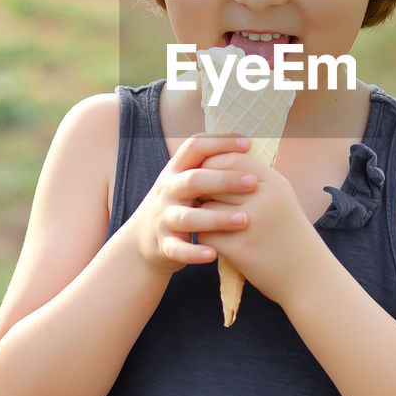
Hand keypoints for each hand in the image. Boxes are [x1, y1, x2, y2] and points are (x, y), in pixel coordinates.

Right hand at [130, 133, 258, 277]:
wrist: (141, 240)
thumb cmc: (179, 204)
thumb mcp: (186, 180)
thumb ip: (208, 164)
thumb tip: (248, 141)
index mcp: (176, 171)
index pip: (194, 147)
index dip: (220, 142)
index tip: (248, 144)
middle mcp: (168, 191)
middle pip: (193, 180)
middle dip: (224, 180)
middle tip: (253, 183)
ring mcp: (164, 218)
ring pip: (188, 217)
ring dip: (217, 218)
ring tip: (244, 220)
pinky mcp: (164, 245)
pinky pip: (178, 249)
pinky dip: (194, 253)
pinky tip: (214, 254)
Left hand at [193, 151, 323, 310]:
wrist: (308, 276)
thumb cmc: (289, 233)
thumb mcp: (279, 197)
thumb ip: (251, 177)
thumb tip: (211, 161)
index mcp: (274, 183)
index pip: (232, 159)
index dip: (213, 163)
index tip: (208, 173)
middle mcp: (263, 200)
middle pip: (214, 182)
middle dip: (205, 191)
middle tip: (207, 201)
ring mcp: (250, 225)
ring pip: (205, 208)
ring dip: (203, 215)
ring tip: (214, 222)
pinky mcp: (238, 249)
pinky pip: (206, 234)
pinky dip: (207, 237)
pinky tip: (219, 241)